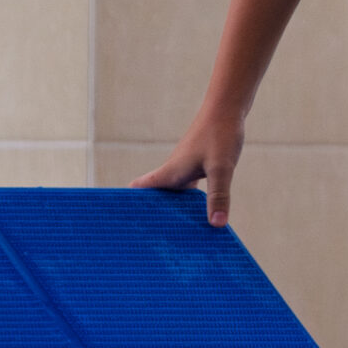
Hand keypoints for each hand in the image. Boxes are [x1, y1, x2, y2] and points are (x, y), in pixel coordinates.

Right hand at [131, 103, 245, 224]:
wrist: (227, 107)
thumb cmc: (220, 134)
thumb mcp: (221, 168)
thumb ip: (218, 196)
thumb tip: (216, 225)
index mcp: (171, 173)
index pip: (140, 189)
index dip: (128, 205)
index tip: (120, 225)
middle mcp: (174, 171)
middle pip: (154, 197)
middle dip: (150, 216)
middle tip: (146, 241)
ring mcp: (185, 168)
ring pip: (173, 195)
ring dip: (171, 211)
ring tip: (172, 234)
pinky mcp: (198, 165)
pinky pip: (188, 189)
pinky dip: (189, 203)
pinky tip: (198, 213)